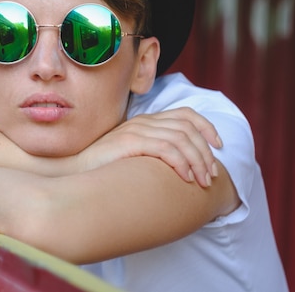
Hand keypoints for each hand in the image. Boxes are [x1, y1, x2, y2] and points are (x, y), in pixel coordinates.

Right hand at [78, 107, 221, 187]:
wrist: (76, 169)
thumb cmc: (105, 167)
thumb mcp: (134, 154)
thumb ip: (154, 152)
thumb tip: (181, 165)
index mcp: (146, 120)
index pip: (186, 114)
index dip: (207, 128)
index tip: (218, 147)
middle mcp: (144, 121)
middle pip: (188, 128)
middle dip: (205, 152)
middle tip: (211, 175)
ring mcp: (137, 130)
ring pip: (181, 139)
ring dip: (197, 161)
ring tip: (201, 181)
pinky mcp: (130, 142)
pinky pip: (166, 148)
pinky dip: (181, 163)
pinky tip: (185, 178)